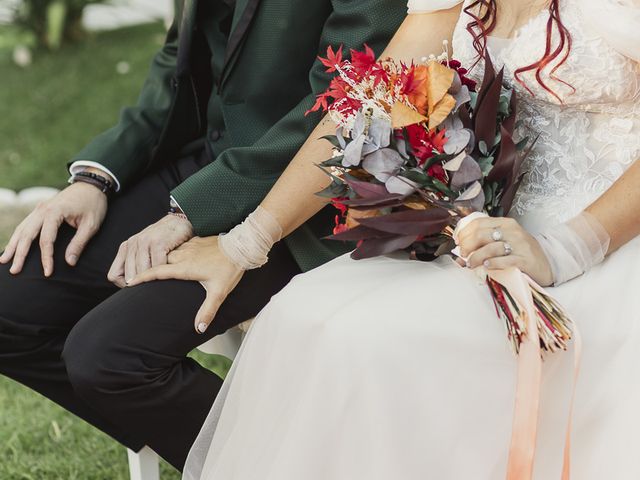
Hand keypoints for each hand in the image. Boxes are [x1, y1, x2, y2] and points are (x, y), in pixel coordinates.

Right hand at [0, 182, 107, 276]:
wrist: (92, 184)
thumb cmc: (94, 204)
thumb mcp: (91, 225)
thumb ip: (79, 243)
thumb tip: (69, 262)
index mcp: (55, 212)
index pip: (46, 239)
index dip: (46, 258)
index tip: (47, 272)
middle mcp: (43, 209)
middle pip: (27, 234)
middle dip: (20, 254)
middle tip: (14, 270)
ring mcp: (40, 208)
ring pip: (22, 228)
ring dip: (13, 245)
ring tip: (4, 260)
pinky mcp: (41, 209)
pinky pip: (26, 224)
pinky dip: (19, 236)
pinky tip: (14, 245)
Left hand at [107, 214, 193, 287]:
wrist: (180, 221)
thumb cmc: (165, 239)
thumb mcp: (146, 249)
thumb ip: (137, 263)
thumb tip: (132, 286)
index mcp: (126, 247)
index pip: (114, 275)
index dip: (125, 285)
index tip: (139, 287)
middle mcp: (132, 243)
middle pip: (129, 277)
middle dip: (141, 285)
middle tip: (153, 288)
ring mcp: (144, 242)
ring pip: (142, 273)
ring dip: (152, 281)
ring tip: (161, 282)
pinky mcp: (157, 242)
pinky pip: (156, 266)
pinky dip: (162, 273)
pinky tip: (169, 272)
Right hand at [127, 236, 243, 332]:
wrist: (241, 246)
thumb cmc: (230, 268)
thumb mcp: (219, 292)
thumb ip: (208, 311)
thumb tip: (199, 329)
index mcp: (185, 267)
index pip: (158, 272)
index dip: (143, 278)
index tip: (129, 283)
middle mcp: (184, 255)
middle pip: (160, 262)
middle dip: (150, 269)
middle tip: (140, 279)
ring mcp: (190, 246)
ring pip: (169, 253)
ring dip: (162, 261)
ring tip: (155, 270)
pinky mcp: (196, 241)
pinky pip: (179, 247)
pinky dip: (174, 253)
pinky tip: (175, 259)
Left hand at [456, 216, 553, 285]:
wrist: (548, 263)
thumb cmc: (522, 252)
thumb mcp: (506, 240)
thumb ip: (486, 241)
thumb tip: (461, 249)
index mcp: (505, 223)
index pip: (478, 223)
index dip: (464, 233)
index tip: (457, 242)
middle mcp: (512, 232)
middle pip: (481, 234)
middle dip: (467, 245)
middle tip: (463, 254)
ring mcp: (520, 245)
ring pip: (490, 248)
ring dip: (476, 257)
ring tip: (471, 264)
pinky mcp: (525, 260)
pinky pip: (504, 260)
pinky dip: (492, 263)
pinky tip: (487, 266)